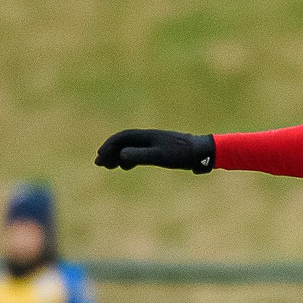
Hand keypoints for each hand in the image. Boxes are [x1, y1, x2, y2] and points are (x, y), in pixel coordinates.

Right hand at [95, 129, 214, 172]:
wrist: (203, 152)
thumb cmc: (182, 154)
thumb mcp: (159, 157)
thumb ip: (139, 156)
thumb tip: (121, 156)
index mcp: (146, 136)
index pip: (121, 138)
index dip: (108, 147)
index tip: (100, 158)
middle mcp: (149, 137)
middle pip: (123, 142)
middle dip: (110, 151)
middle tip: (99, 164)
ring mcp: (155, 143)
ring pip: (130, 148)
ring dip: (118, 156)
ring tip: (110, 166)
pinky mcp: (161, 150)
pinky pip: (139, 152)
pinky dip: (129, 158)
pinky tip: (126, 166)